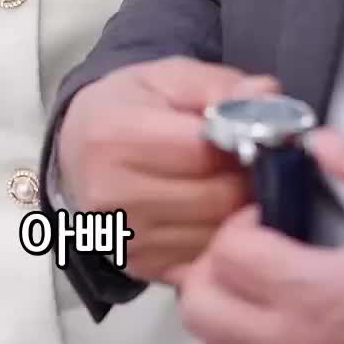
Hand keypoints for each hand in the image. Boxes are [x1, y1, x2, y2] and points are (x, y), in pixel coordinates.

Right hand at [57, 58, 279, 283]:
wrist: (77, 146)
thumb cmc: (128, 107)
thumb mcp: (169, 78)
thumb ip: (220, 85)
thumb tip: (266, 95)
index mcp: (114, 137)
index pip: (204, 154)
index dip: (242, 144)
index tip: (255, 137)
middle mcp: (111, 194)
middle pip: (215, 199)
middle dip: (247, 181)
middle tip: (254, 164)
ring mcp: (124, 236)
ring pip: (216, 235)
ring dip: (238, 213)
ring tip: (233, 185)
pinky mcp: (138, 265)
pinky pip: (204, 260)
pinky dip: (220, 239)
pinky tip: (215, 214)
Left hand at [178, 129, 343, 343]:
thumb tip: (321, 142)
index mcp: (314, 292)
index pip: (224, 254)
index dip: (237, 225)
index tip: (268, 218)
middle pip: (199, 309)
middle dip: (212, 271)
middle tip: (251, 253)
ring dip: (226, 321)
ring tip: (264, 296)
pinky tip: (297, 339)